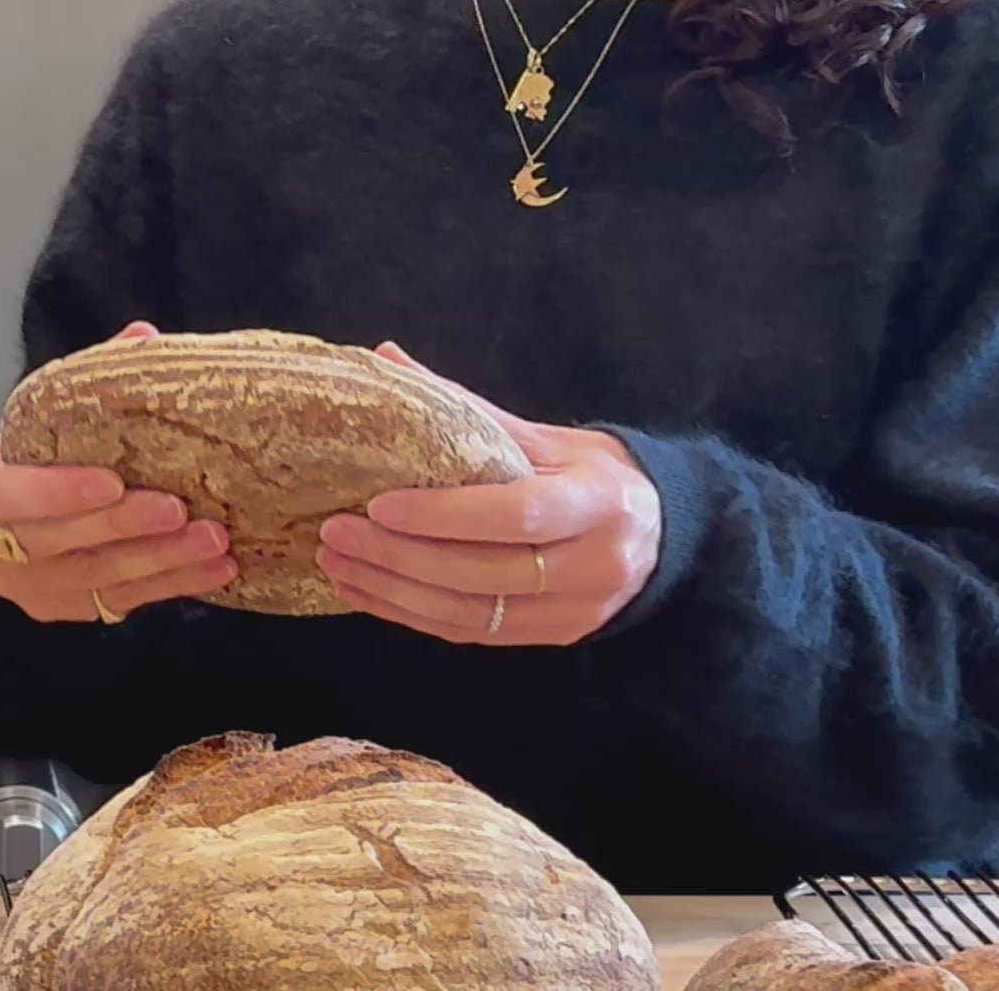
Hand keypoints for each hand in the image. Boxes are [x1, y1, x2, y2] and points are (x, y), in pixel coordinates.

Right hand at [0, 322, 234, 624]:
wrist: (14, 499)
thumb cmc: (31, 449)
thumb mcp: (45, 409)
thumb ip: (87, 379)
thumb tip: (142, 340)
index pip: (4, 494)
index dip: (57, 492)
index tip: (112, 480)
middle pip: (55, 542)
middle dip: (123, 527)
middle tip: (177, 508)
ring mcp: (21, 583)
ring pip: (93, 578)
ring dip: (159, 560)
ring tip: (211, 539)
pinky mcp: (60, 609)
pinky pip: (119, 602)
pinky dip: (171, 584)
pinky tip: (213, 570)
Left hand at [314, 342, 661, 645]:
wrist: (662, 534)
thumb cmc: (596, 476)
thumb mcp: (548, 437)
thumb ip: (467, 409)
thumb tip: (386, 359)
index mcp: (596, 502)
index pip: (515, 514)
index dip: (443, 515)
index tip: (379, 504)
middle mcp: (592, 565)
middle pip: (484, 572)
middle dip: (400, 557)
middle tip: (336, 533)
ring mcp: (575, 612)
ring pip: (472, 614)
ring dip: (394, 593)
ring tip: (336, 564)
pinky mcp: (554, 639)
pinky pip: (474, 634)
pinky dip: (413, 616)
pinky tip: (367, 594)